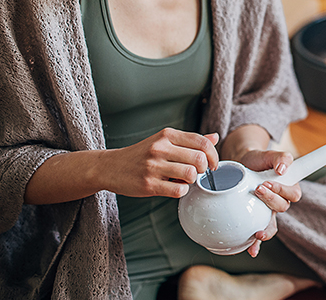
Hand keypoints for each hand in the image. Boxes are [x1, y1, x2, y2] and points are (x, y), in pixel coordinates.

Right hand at [104, 128, 218, 198]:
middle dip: (203, 169)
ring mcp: (153, 166)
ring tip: (182, 179)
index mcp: (167, 135)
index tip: (212, 164)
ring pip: (190, 174)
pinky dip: (181, 191)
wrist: (110, 167)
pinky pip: (179, 190)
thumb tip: (215, 137)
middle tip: (196, 173)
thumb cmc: (142, 154)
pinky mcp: (149, 184)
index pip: (202, 142)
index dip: (213, 155)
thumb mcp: (164, 141)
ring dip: (191, 180)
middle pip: (199, 159)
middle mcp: (160, 148)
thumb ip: (190, 141)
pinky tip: (173, 187)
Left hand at [238, 149, 302, 255]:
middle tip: (258, 188)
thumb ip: (281, 157)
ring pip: (272, 224)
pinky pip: (259, 233)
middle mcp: (280, 201)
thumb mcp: (269, 154)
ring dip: (266, 229)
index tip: (268, 182)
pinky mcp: (255, 218)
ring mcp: (267, 212)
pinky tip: (251, 250)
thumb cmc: (258, 160)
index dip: (282, 191)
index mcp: (288, 187)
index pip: (293, 194)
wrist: (242, 164)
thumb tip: (282, 169)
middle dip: (270, 200)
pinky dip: (256, 244)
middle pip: (282, 207)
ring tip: (258, 232)